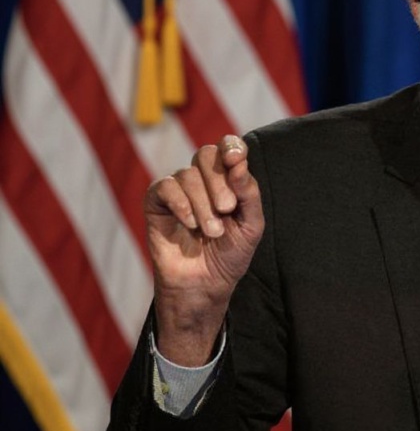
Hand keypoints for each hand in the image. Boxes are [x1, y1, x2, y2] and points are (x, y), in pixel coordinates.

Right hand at [145, 134, 263, 364]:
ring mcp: (178, 190)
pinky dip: (180, 203)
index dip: (231, 146)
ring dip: (203, 204)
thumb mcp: (251, 225)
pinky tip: (190, 224)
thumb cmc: (230, 255)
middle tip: (226, 209)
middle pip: (205, 154)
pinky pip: (165, 186)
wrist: (205, 285)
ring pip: (187, 174)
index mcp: (228, 180)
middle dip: (219, 181)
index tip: (235, 157)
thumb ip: (248, 192)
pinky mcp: (156, 203)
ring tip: (212, 231)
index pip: (228, 147)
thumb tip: (239, 162)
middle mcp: (202, 180)